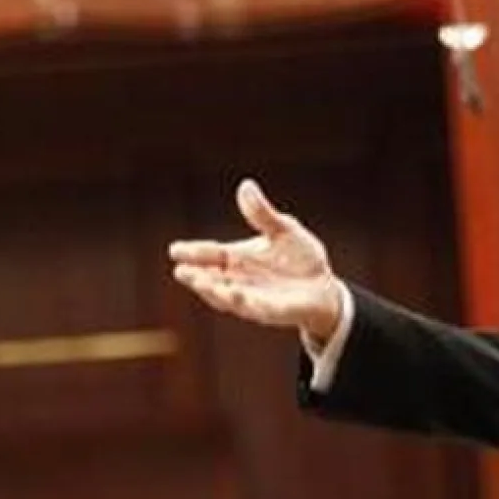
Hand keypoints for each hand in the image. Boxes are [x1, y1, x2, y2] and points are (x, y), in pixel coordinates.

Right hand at [169, 178, 343, 341]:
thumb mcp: (283, 229)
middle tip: (181, 271)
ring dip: (213, 291)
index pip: (210, 254)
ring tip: (201, 283)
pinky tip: (235, 294)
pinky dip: (244, 302)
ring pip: (226, 297)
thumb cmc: (299, 258)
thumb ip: (263, 214)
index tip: (175, 250)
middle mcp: (238, 280)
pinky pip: (254, 308)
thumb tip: (245, 186)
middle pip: (211, 279)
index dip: (192, 253)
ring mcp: (252, 298)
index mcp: (236, 259)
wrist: (323, 286)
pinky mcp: (270, 312)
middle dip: (196, 277)